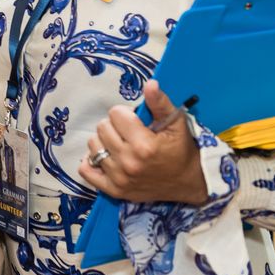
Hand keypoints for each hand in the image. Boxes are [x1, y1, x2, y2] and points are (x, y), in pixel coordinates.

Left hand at [78, 80, 207, 204]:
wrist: (188, 182)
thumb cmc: (181, 150)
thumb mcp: (176, 124)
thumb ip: (160, 103)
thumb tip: (150, 84)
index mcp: (143, 145)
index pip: (115, 114)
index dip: (125, 114)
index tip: (135, 121)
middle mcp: (128, 162)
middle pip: (102, 128)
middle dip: (114, 126)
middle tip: (128, 133)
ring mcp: (119, 178)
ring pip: (93, 145)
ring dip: (104, 141)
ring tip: (120, 145)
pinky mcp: (114, 190)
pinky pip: (86, 170)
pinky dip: (92, 162)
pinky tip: (107, 158)